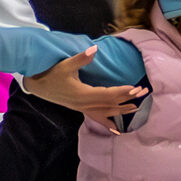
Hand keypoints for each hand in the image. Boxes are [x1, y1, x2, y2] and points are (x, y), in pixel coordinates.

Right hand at [23, 47, 147, 124]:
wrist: (37, 86)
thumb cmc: (50, 74)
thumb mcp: (65, 65)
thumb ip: (81, 59)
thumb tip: (94, 49)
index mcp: (83, 94)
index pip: (108, 94)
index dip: (123, 92)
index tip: (136, 89)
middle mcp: (84, 104)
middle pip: (110, 103)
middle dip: (128, 99)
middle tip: (143, 93)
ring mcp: (82, 108)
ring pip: (106, 112)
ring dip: (122, 110)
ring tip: (137, 108)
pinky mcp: (80, 109)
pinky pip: (97, 118)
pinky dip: (108, 124)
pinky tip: (117, 131)